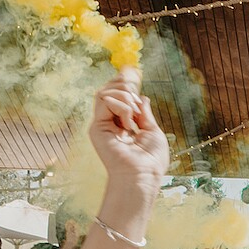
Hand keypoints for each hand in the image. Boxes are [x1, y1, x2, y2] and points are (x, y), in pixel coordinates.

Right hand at [89, 68, 169, 187]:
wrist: (142, 176)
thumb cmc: (151, 160)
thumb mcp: (152, 131)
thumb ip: (144, 113)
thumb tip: (142, 97)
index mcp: (122, 124)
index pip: (118, 96)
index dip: (123, 82)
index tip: (132, 71)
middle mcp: (110, 123)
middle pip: (108, 90)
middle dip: (124, 84)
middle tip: (136, 95)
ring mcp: (102, 125)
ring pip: (105, 92)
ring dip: (125, 97)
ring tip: (134, 116)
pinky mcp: (97, 127)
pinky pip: (105, 100)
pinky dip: (121, 105)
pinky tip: (129, 122)